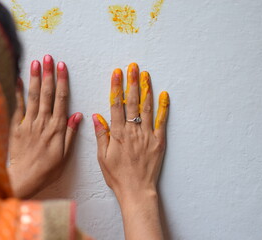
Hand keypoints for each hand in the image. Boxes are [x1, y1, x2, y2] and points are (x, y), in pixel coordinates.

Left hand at [8, 55, 81, 198]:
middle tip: (49, 58)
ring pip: (33, 97)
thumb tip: (78, 115)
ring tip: (36, 62)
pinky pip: (17, 107)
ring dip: (34, 79)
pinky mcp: (16, 128)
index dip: (62, 82)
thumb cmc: (47, 170)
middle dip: (48, 74)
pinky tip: (17, 80)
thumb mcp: (65, 155)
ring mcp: (28, 123)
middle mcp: (43, 122)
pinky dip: (17, 93)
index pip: (61, 100)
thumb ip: (70, 133)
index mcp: (57, 128)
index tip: (62, 67)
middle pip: (47, 94)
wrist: (23, 180)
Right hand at [92, 63, 168, 239]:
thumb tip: (96, 116)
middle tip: (133, 67)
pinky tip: (164, 95)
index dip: (116, 87)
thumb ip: (101, 135)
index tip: (117, 73)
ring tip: (145, 75)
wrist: (136, 190)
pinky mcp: (159, 141)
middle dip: (132, 82)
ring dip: (146, 90)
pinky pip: (162, 122)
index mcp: (118, 134)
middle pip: (133, 102)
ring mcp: (147, 135)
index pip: (116, 105)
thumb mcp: (103, 157)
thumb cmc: (117, 175)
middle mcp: (133, 131)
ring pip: (147, 108)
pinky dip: (163, 108)